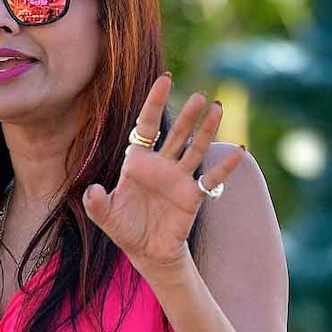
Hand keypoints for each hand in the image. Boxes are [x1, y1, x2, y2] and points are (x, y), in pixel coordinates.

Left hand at [83, 75, 245, 284]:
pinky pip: (211, 178)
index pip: (148, 125)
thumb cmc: (125, 228)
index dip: (155, 102)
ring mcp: (179, 178)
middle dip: (188, 114)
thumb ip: (96, 203)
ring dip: (207, 130)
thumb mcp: (105, 216)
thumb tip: (92, 190)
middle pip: (177, 133)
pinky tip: (239, 150)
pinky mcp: (193, 195)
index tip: (165, 79)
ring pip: (196, 148)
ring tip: (217, 109)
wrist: (146, 252)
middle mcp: (161, 164)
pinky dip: (225, 166)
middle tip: (201, 95)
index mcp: (138, 161)